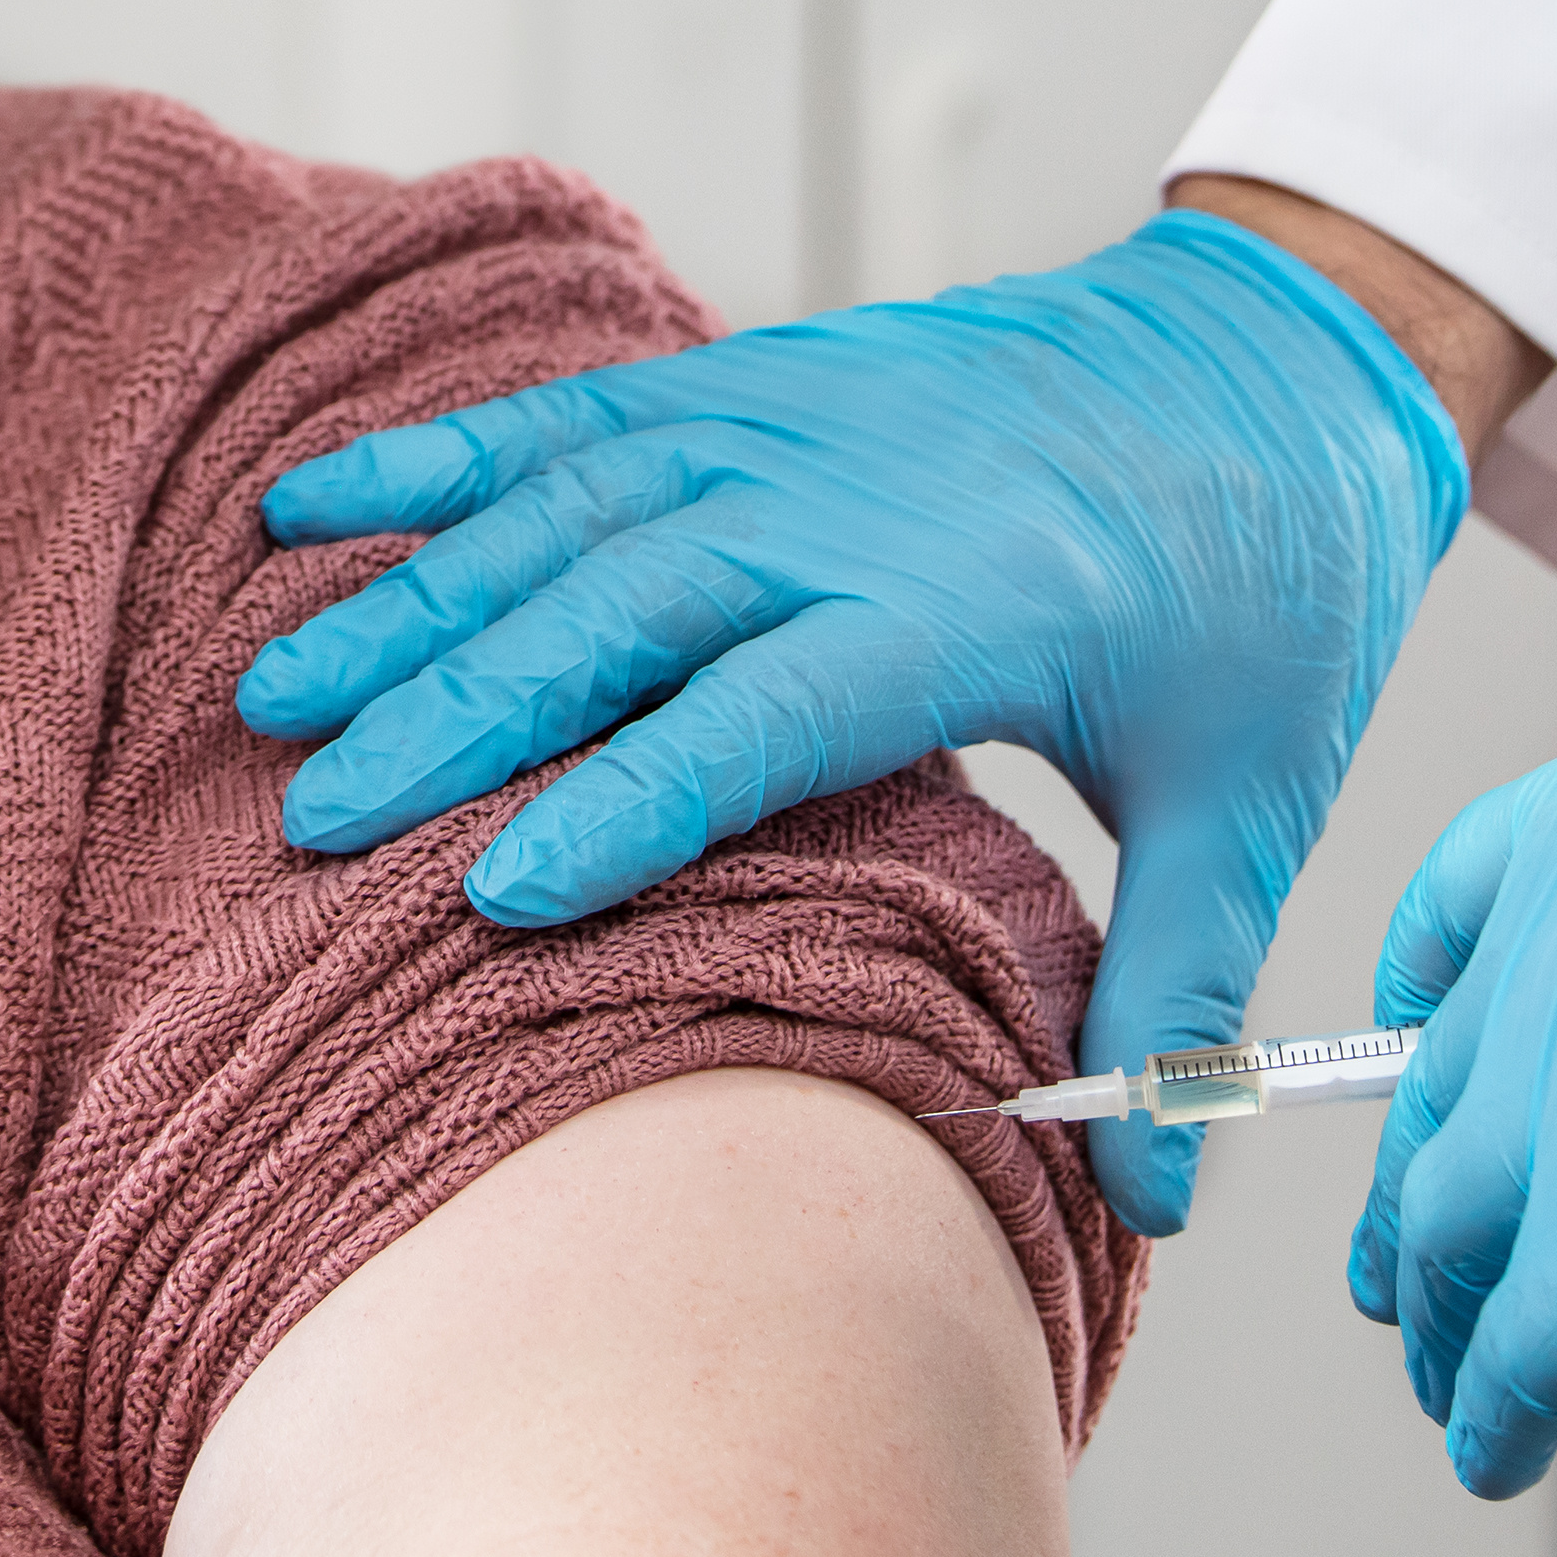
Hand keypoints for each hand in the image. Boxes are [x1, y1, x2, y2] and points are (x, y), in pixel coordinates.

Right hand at [237, 212, 1467, 1233]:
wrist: (1278, 359)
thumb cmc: (1271, 592)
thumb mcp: (1254, 798)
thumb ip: (1177, 984)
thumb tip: (1151, 1197)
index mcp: (972, 604)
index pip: (769, 710)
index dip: (633, 799)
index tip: (502, 888)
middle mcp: (849, 500)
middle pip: (620, 606)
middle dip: (457, 711)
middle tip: (316, 815)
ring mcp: (781, 422)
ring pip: (561, 512)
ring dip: (410, 601)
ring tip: (278, 700)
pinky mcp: (745, 379)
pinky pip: (560, 416)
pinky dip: (426, 461)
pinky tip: (304, 509)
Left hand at [1350, 707, 1556, 1497]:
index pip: (1473, 898)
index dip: (1431, 991)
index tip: (1414, 1032)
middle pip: (1451, 1094)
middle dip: (1424, 1191)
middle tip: (1412, 1259)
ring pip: (1448, 1229)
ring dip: (1439, 1314)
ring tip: (1446, 1370)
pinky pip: (1511, 1356)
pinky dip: (1491, 1416)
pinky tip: (1498, 1449)